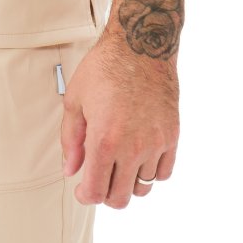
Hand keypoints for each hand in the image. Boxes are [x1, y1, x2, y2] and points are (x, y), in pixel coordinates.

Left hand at [60, 32, 178, 208]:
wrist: (141, 44)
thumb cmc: (104, 68)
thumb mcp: (75, 99)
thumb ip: (71, 140)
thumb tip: (71, 170)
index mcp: (104, 140)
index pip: (96, 191)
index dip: (86, 196)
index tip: (82, 190)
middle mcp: (132, 147)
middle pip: (120, 198)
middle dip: (105, 194)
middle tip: (99, 179)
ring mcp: (155, 143)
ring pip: (142, 188)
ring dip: (128, 183)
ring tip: (119, 165)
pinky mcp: (172, 135)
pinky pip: (163, 172)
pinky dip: (150, 172)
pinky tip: (139, 157)